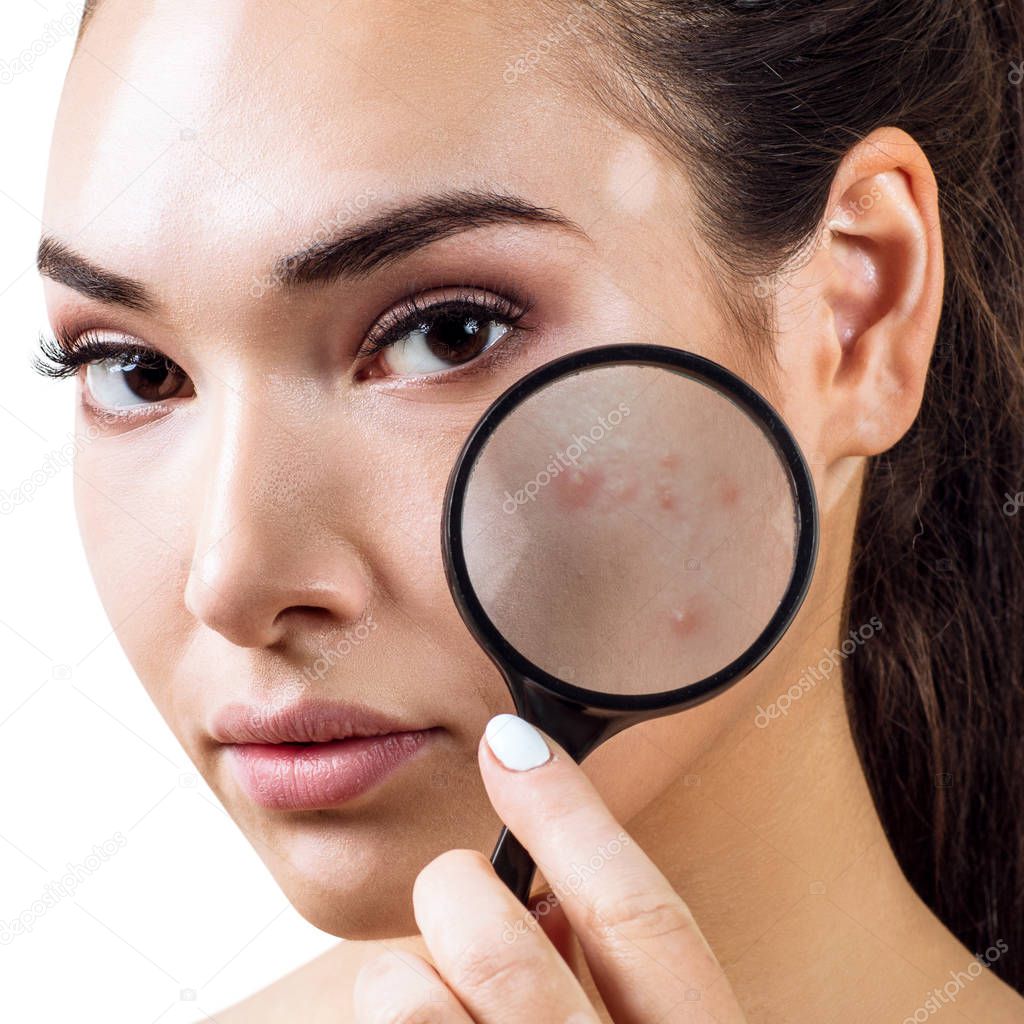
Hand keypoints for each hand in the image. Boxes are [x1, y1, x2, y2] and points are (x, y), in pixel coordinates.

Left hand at [353, 713, 747, 1022]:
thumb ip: (624, 976)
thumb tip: (553, 894)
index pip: (642, 919)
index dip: (571, 815)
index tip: (511, 739)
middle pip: (501, 947)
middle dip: (459, 890)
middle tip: (462, 890)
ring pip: (410, 1001)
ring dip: (405, 975)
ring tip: (431, 992)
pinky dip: (390, 1013)